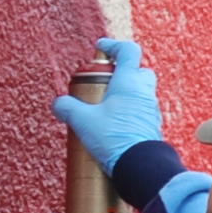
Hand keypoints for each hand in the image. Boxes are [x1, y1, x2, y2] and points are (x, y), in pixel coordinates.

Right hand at [51, 37, 163, 167]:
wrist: (139, 167)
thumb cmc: (114, 138)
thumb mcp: (83, 121)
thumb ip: (68, 108)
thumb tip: (59, 105)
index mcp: (129, 82)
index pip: (128, 51)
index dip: (114, 45)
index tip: (101, 48)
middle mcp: (144, 93)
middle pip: (139, 71)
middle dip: (123, 72)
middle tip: (105, 81)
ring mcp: (151, 111)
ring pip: (141, 93)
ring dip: (126, 94)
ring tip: (107, 106)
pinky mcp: (152, 128)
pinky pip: (142, 113)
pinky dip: (130, 113)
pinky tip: (116, 124)